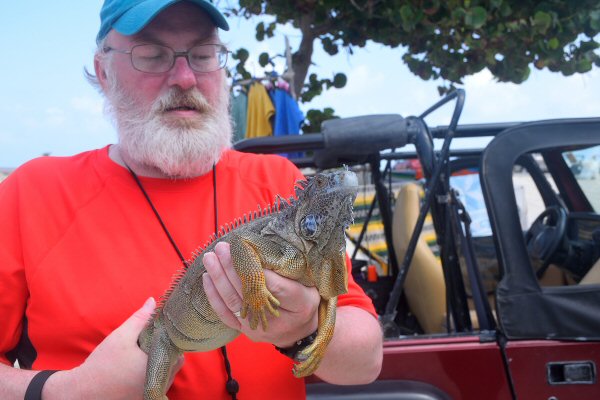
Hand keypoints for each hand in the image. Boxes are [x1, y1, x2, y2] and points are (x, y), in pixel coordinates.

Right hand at [46, 298, 183, 399]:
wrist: (83, 392)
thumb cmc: (102, 364)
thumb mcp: (121, 336)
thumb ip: (140, 319)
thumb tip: (153, 301)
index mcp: (156, 366)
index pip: (177, 350)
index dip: (170, 340)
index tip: (162, 333)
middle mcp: (158, 383)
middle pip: (173, 363)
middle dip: (165, 351)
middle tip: (151, 342)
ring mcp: (152, 393)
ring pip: (166, 374)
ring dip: (160, 363)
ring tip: (144, 355)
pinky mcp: (145, 399)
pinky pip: (157, 384)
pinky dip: (152, 375)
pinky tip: (139, 368)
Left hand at [202, 242, 319, 347]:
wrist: (301, 333)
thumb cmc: (305, 302)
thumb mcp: (308, 284)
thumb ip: (288, 274)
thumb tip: (261, 258)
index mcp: (298, 303)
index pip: (273, 284)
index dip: (255, 267)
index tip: (243, 248)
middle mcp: (274, 320)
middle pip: (248, 292)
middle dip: (231, 268)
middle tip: (221, 247)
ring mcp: (256, 328)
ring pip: (233, 301)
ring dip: (219, 278)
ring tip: (210, 258)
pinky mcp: (244, 330)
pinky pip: (225, 314)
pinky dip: (214, 296)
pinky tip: (206, 278)